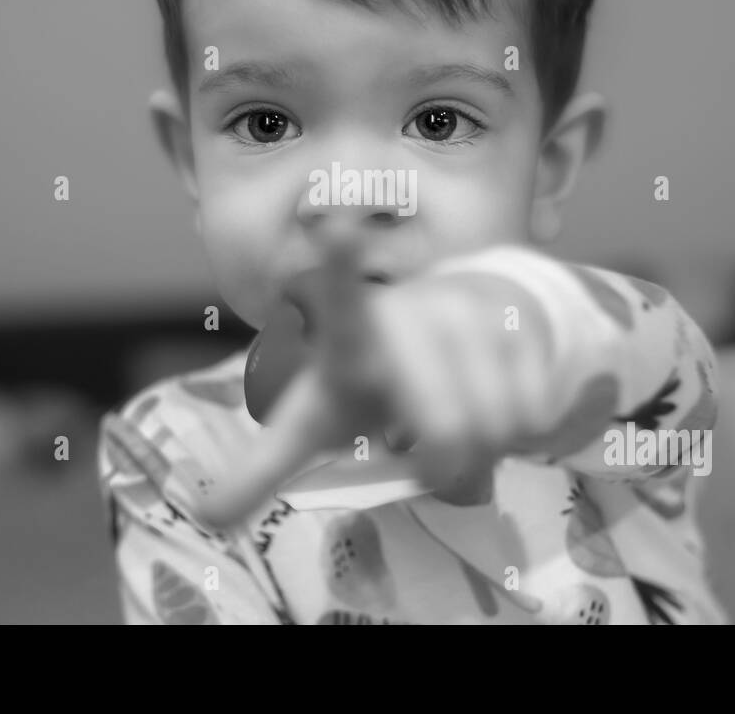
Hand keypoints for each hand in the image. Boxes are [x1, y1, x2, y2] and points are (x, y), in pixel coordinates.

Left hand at [192, 236, 599, 530]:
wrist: (448, 331)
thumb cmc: (367, 382)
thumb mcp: (310, 424)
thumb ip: (258, 472)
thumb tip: (200, 516)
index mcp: (351, 336)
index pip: (342, 300)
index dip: (339, 263)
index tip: (334, 220)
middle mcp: (411, 314)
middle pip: (446, 431)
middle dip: (442, 460)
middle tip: (423, 447)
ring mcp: (470, 312)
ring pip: (496, 425)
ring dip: (484, 447)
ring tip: (459, 417)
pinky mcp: (520, 319)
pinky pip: (534, 410)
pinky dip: (522, 431)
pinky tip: (498, 400)